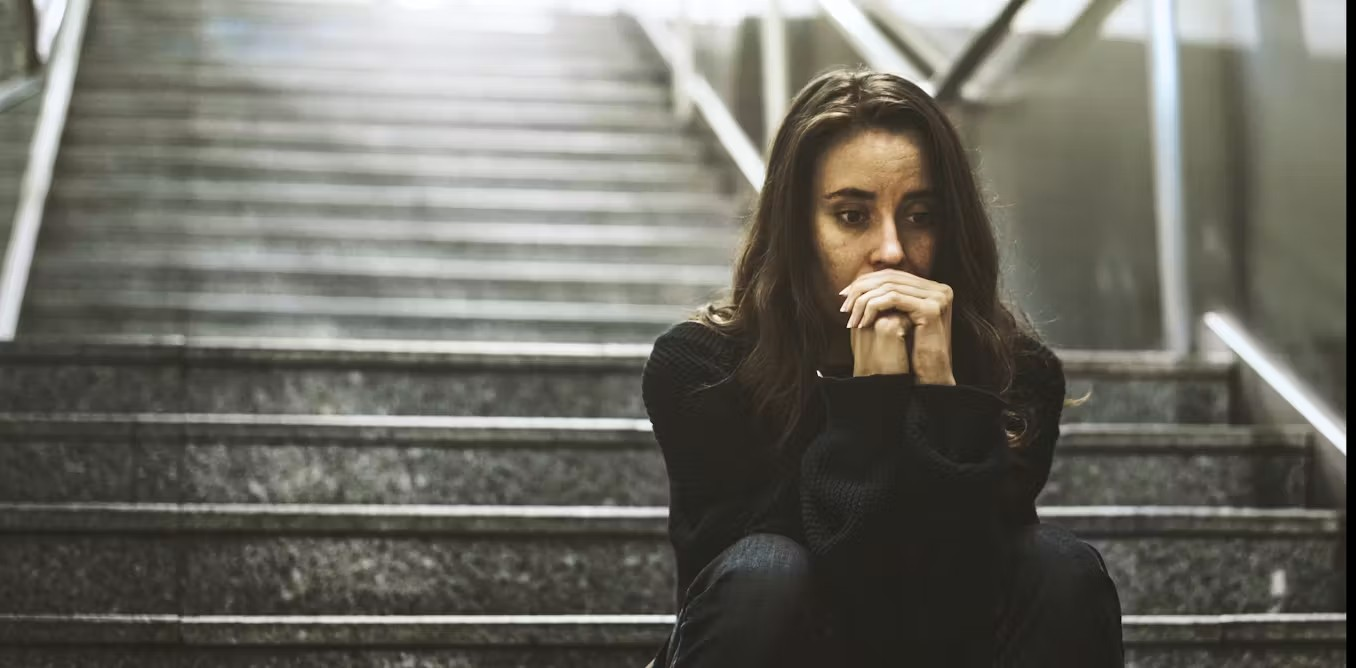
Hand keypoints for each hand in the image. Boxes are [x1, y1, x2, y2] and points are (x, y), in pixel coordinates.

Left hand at [840, 269, 955, 384]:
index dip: (866, 282)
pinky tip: (863, 322)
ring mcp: (937, 297)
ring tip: (851, 318)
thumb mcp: (900, 318)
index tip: (845, 294)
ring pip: (889, 288)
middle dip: (862, 290)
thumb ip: (888, 299)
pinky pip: (894, 299)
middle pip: (890, 278)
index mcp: (932, 288)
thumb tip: (860, 282)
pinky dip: (873, 307)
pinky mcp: (931, 308)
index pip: (893, 275)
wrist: (931, 375)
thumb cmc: (913, 350)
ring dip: (864, 302)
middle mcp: (938, 288)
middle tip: (844, 304)